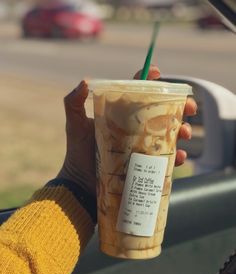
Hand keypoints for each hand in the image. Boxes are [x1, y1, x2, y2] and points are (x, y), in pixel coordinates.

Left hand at [58, 66, 196, 195]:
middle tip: (189, 107)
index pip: (139, 92)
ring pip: (169, 134)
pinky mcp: (146, 165)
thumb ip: (73, 103)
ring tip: (184, 132)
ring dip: (182, 130)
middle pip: (163, 112)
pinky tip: (179, 156)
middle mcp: (136, 128)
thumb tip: (85, 81)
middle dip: (181, 106)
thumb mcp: (75, 125)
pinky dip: (176, 156)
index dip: (151, 80)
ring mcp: (142, 147)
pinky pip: (165, 159)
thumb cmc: (78, 152)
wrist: (81, 183)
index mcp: (122, 114)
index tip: (158, 73)